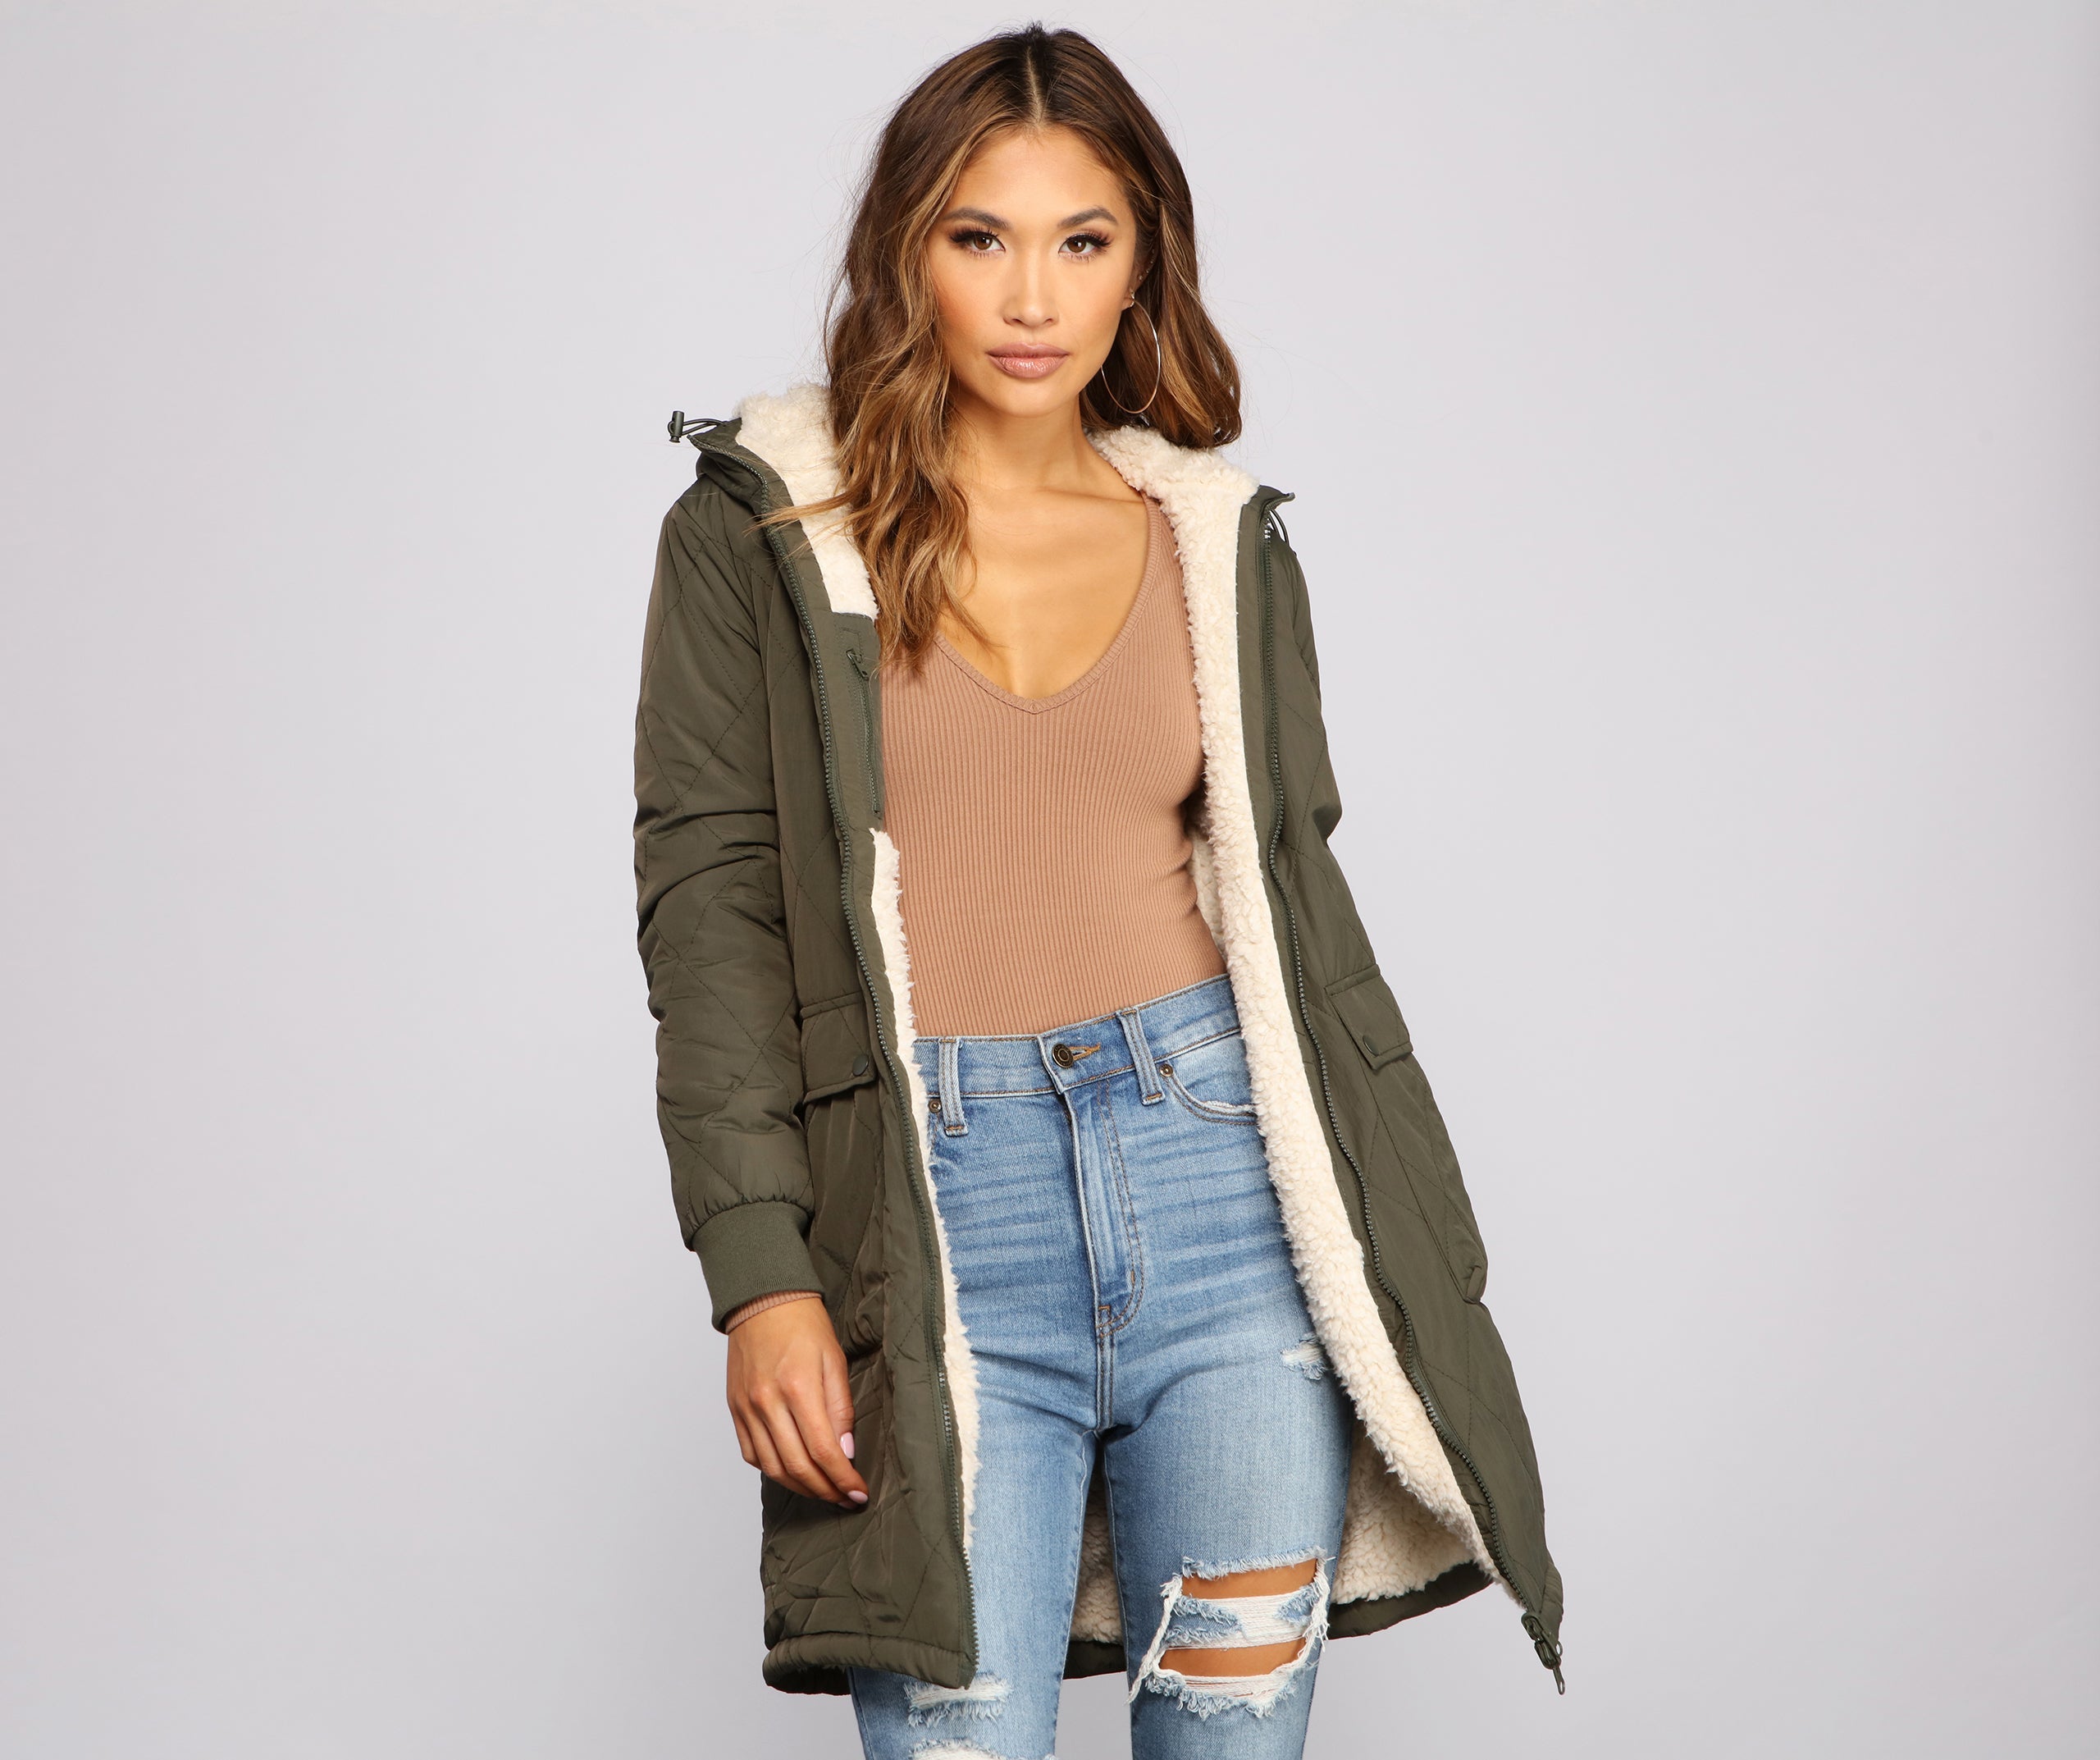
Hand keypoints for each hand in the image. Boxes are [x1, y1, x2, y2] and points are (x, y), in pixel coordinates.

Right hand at [725, 1296, 867, 1507]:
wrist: (763, 1300)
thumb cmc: (803, 1324)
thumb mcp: (835, 1361)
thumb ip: (840, 1409)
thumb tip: (845, 1452)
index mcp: (797, 1387)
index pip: (823, 1451)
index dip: (843, 1480)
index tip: (858, 1493)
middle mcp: (767, 1402)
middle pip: (797, 1467)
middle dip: (826, 1490)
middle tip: (845, 1498)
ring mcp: (747, 1408)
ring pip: (772, 1468)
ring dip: (801, 1488)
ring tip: (823, 1490)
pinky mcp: (734, 1410)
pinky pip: (752, 1455)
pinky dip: (773, 1471)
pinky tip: (792, 1472)